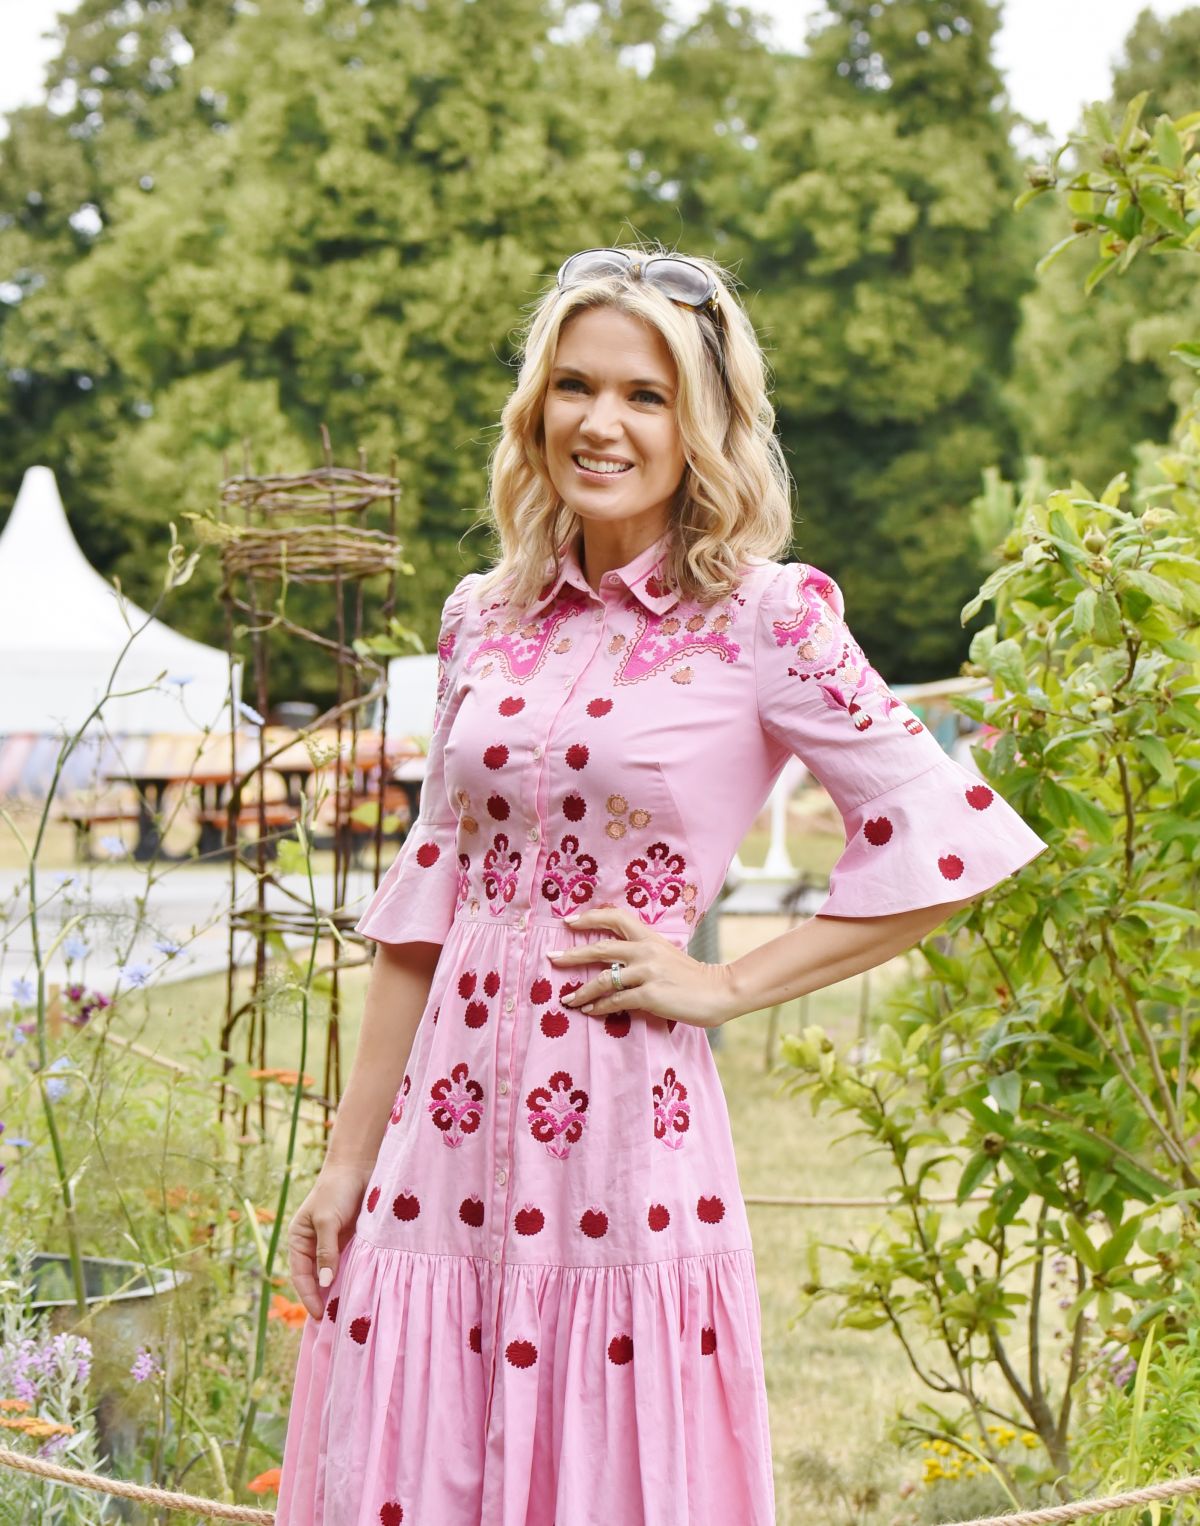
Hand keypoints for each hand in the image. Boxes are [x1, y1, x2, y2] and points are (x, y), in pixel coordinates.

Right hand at [287, 1161, 371, 1318]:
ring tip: (348, 1312)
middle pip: (316, 1279)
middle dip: (323, 1298)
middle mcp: (314, 1245)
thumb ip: (326, 1252)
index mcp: (299, 1240)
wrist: (359, 1165)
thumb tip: (324, 1284)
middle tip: (334, 1323)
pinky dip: (353, 1277)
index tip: (320, 1315)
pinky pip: (350, 1264)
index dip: (309, 1296)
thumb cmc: (336, 1189)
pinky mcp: (351, 1240)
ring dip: (339, 1290)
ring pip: (333, 1274)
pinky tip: (361, 1289)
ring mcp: (333, 1243)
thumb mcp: (326, 1220)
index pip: (300, 1276)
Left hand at [546, 904, 736, 1029]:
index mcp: (650, 937)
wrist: (719, 991)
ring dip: (581, 991)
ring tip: (568, 1000)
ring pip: (603, 979)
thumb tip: (617, 962)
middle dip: (572, 955)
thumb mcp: (668, 955)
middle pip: (600, 947)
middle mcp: (646, 950)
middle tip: (551, 959)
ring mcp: (647, 972)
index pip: (615, 918)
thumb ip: (644, 953)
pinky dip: (599, 1007)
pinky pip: (615, 1001)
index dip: (590, 917)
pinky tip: (590, 1011)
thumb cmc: (693, 977)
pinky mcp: (650, 994)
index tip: (568, 921)